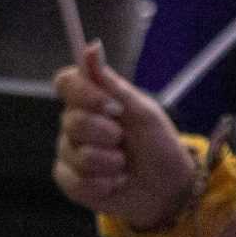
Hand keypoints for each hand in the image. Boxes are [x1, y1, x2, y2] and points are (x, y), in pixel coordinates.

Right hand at [52, 43, 201, 226]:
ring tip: (124, 167)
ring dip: (107, 163)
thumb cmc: (158, 145)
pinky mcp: (71, 182)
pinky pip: (73, 180)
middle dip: (104, 134)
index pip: (66, 83)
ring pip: (73, 153)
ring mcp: (70, 153)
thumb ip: (113, 84)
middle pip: (70, 120)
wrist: (168, 189)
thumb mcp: (143, 112)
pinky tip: (114, 184)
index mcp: (92, 101)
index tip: (110, 106)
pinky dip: (100, 185)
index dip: (82, 93)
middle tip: (123, 141)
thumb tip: (91, 47)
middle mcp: (76, 124)